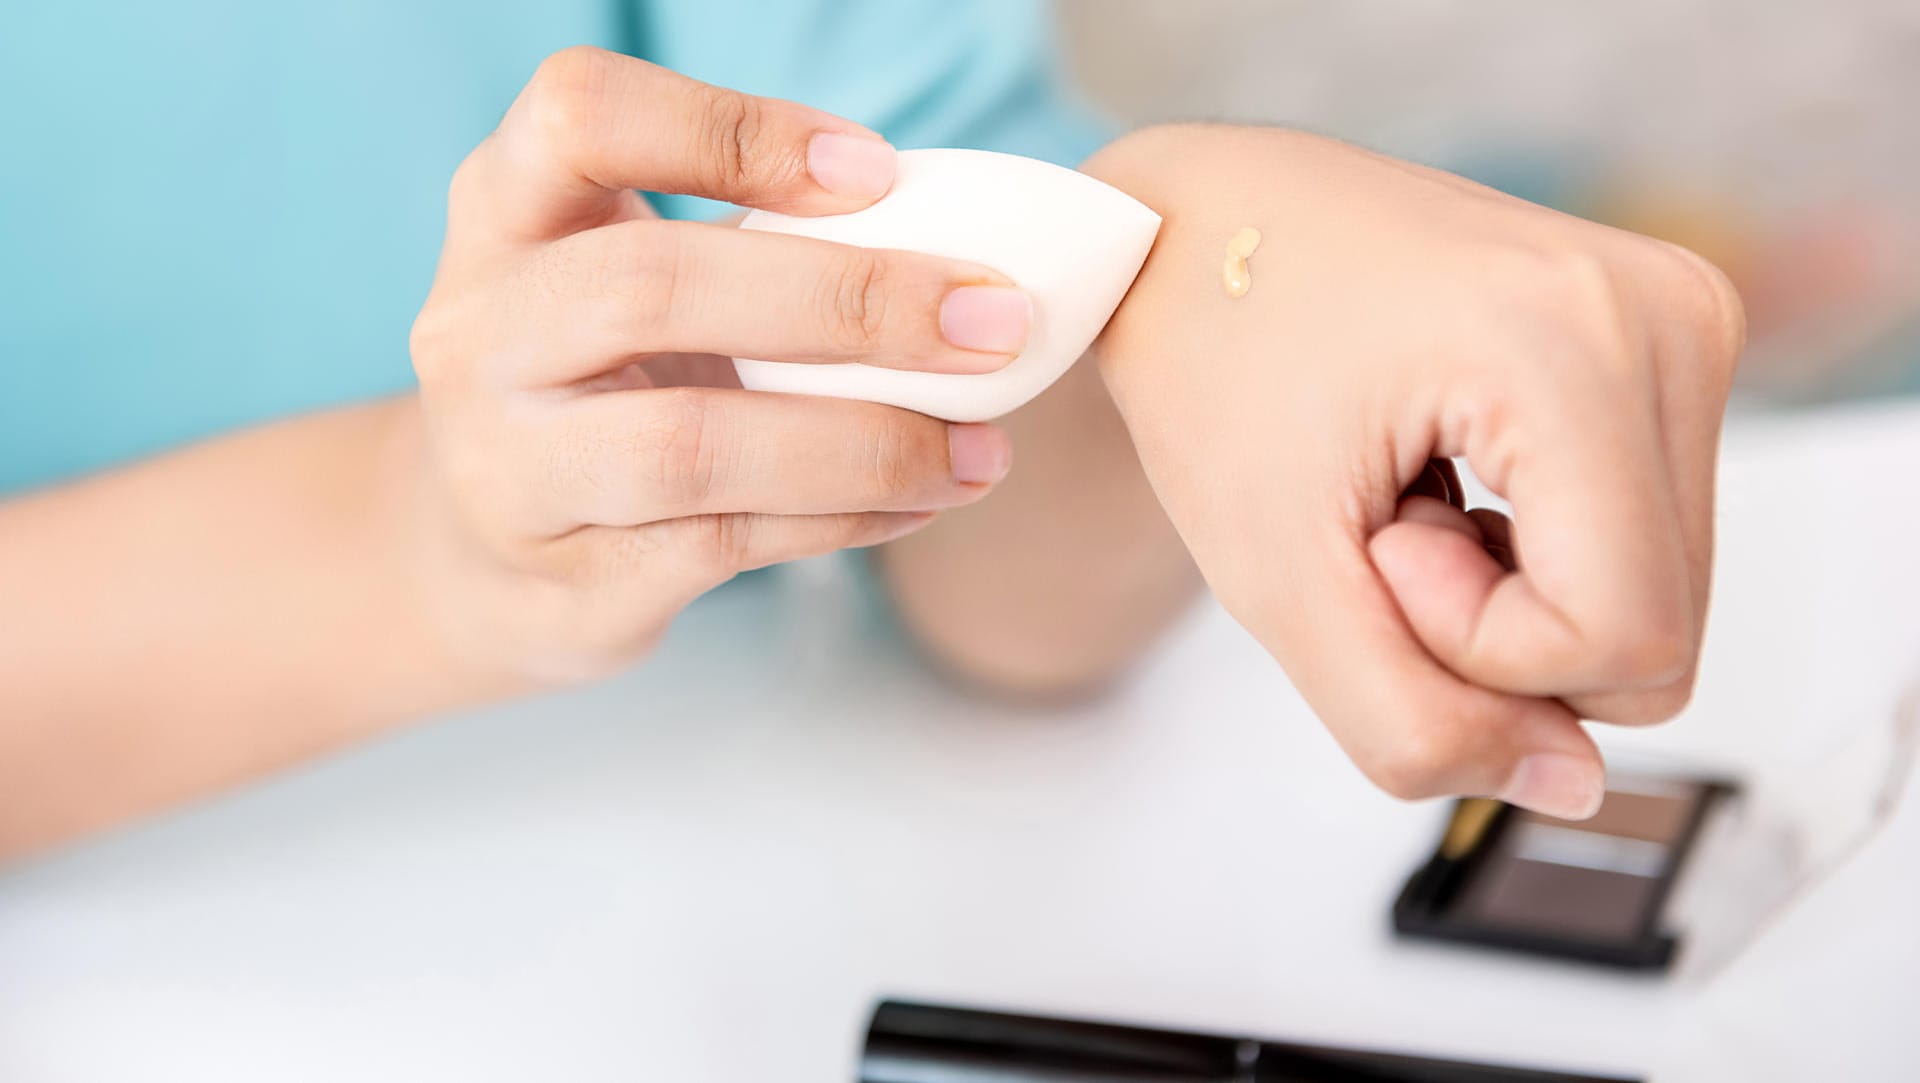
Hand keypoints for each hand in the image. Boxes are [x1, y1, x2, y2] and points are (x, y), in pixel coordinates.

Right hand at [406, 48, 1027, 686]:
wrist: (482, 556)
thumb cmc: (604, 384)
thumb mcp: (635, 284)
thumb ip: (757, 250)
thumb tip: (969, 265)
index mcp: (505, 214)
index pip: (580, 114)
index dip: (732, 130)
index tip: (879, 173)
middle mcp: (478, 333)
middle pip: (647, 283)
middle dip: (850, 301)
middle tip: (995, 322)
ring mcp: (505, 466)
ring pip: (689, 444)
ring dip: (866, 443)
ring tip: (983, 451)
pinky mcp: (560, 580)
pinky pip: (721, 542)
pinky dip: (845, 521)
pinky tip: (921, 501)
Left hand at [1085, 126, 1744, 817]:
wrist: (1199, 224)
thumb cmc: (1213, 363)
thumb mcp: (1275, 578)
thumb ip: (1412, 719)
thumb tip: (1572, 784)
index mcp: (1574, 351)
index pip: (1623, 643)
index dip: (1477, 651)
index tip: (1372, 546)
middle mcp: (1665, 317)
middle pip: (1658, 634)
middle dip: (1498, 629)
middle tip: (1383, 524)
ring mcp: (1678, 316)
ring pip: (1655, 595)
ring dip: (1515, 590)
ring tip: (1408, 491)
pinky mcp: (1665, 333)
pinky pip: (1644, 533)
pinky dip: (1540, 544)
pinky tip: (1449, 471)